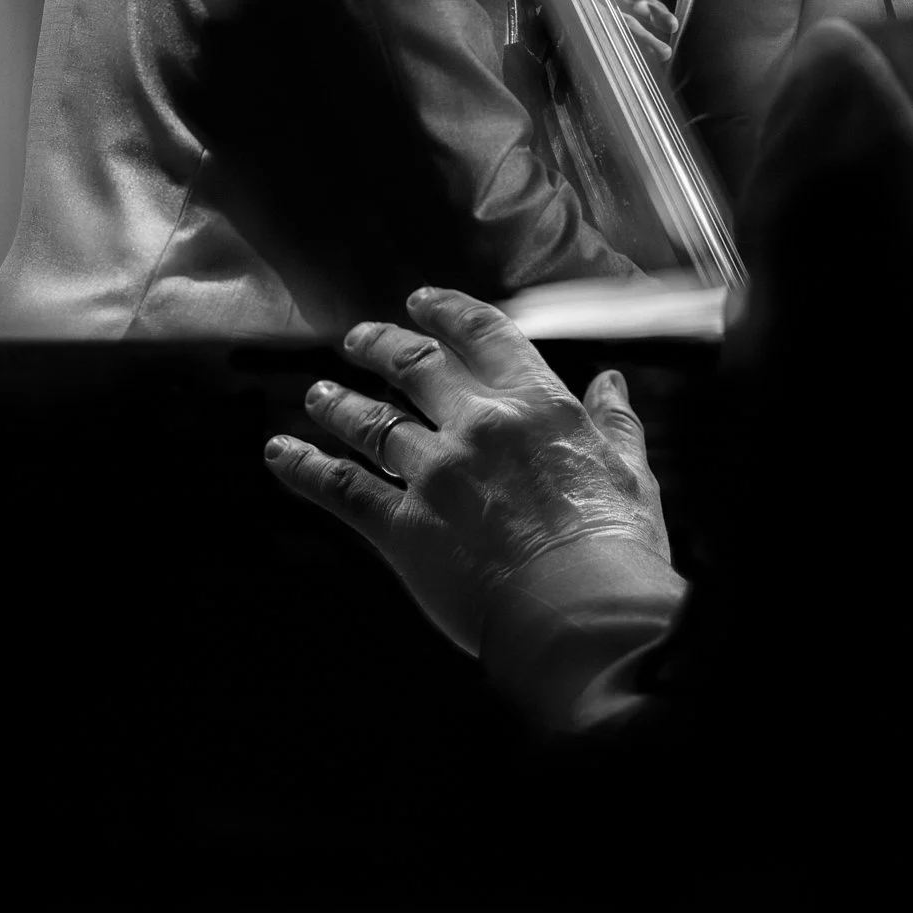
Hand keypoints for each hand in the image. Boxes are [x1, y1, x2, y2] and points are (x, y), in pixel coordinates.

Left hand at [264, 288, 671, 656]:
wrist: (581, 612)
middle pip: (416, 364)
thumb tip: (611, 383)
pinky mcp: (403, 525)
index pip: (484, 335)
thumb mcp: (633, 472)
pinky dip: (304, 467)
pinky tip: (279, 453)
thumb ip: (616, 422)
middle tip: (358, 338)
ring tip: (317, 394)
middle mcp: (478, 426)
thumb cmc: (616, 549)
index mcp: (537, 405)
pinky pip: (341, 487)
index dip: (448, 311)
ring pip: (371, 421)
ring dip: (338, 403)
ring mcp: (435, 473)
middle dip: (381, 344)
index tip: (423, 301)